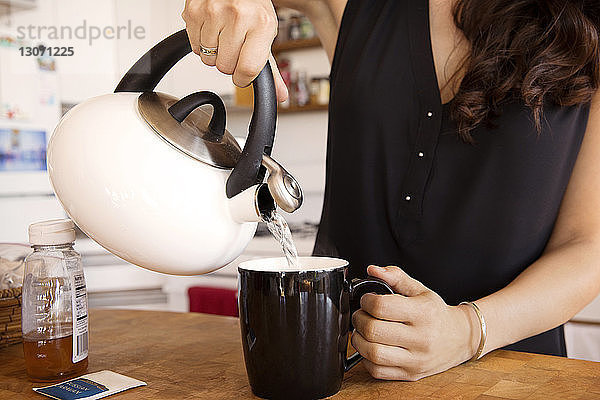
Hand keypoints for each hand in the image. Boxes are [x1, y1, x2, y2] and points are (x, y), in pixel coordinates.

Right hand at [183, 0, 288, 101]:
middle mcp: (238, 15)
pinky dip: (202, 42)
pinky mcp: (193, 11)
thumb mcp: (266, 33)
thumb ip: (271, 68)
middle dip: (229, 62)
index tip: (243, 74)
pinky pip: (194, 46)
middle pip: (225, 67)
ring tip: (224, 34)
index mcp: (262, 24)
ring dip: (215, 53)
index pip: (247, 69)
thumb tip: (280, 96)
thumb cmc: (253, 6)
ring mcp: (213, 11)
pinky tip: (212, 28)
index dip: (243, 78)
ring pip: (208, 59)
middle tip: (235, 44)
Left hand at [351, 265, 479, 380]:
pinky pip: (377, 371)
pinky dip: (366, 358)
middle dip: (359, 319)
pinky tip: (372, 346)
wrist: (460, 338)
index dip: (366, 301)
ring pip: (373, 353)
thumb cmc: (436, 313)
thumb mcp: (420, 290)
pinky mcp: (410, 375)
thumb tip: (372, 270)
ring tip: (364, 331)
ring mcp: (416, 360)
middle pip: (373, 330)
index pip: (381, 307)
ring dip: (359, 340)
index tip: (367, 299)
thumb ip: (395, 276)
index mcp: (423, 313)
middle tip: (361, 314)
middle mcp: (421, 338)